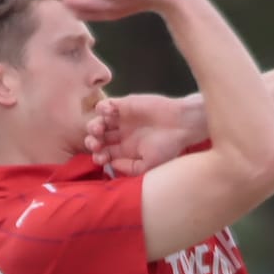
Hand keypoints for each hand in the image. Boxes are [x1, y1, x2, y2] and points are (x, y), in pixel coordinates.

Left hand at [85, 94, 199, 175]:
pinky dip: (101, 109)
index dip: (98, 156)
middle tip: (96, 143)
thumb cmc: (168, 146)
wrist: (181, 124)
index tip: (100, 157)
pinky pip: (105, 105)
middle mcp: (122, 135)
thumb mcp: (149, 165)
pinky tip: (108, 114)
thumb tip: (111, 164)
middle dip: (92, 141)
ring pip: (98, 122)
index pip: (105, 153)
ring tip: (100, 129)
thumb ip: (129, 168)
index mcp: (126, 150)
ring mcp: (122, 119)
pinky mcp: (124, 105)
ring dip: (94, 126)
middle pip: (98, 138)